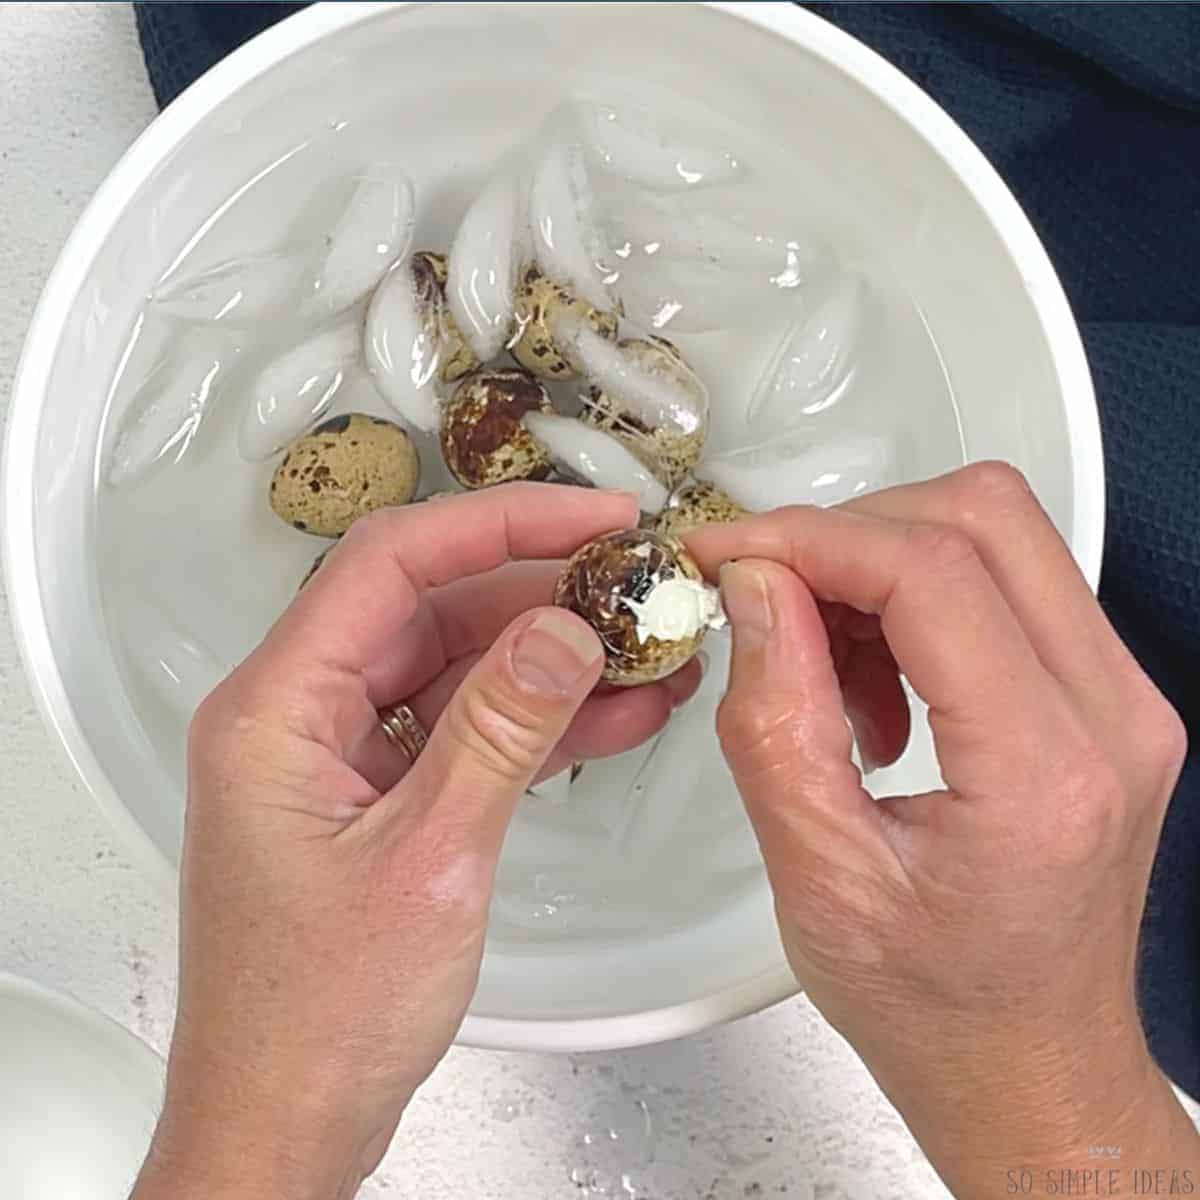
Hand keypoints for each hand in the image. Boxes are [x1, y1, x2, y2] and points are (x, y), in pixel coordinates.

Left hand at [133, 484, 697, 1199]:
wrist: (288, 1120)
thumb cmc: (316, 1015)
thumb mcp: (431, 857)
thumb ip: (499, 731)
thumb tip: (563, 630)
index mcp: (278, 708)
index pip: (392, 563)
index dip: (501, 523)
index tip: (593, 517)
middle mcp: (301, 714)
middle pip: (431, 607)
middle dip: (541, 592)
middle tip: (634, 583)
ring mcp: (341, 753)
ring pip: (457, 666)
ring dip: (551, 659)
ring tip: (646, 650)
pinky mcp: (379, 791)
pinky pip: (464, 726)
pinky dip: (535, 720)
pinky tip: (615, 713)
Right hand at [688, 463, 1195, 1194]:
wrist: (1033, 1069)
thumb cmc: (939, 1008)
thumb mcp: (819, 878)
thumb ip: (777, 721)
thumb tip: (755, 589)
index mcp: (1046, 772)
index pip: (932, 574)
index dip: (812, 540)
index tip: (730, 555)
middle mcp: (1112, 717)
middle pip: (985, 516)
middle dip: (852, 530)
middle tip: (768, 589)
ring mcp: (1123, 701)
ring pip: (1000, 535)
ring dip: (884, 565)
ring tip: (824, 663)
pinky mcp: (1105, 699)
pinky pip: (1009, 586)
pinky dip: (917, 601)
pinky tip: (873, 688)